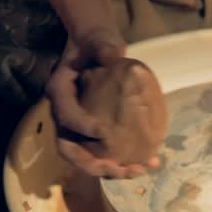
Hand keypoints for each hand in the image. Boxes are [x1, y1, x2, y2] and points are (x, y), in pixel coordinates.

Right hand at [46, 28, 154, 177]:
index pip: (65, 115)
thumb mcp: (100, 42)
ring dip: (113, 170)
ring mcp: (79, 130)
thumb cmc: (96, 45)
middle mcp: (65, 117)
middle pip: (72, 150)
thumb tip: (116, 55)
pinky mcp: (96, 136)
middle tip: (121, 169)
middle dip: (95, 164)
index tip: (103, 132)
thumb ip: (105, 48)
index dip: (81, 126)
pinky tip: (151, 162)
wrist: (96, 50)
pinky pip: (107, 154)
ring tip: (140, 170)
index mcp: (60, 93)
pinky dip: (126, 162)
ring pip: (89, 159)